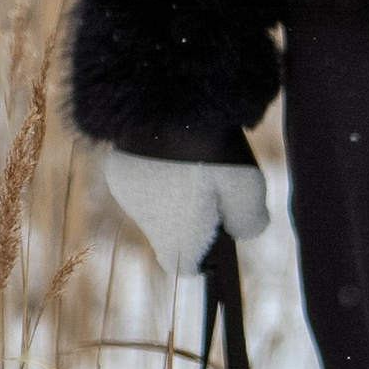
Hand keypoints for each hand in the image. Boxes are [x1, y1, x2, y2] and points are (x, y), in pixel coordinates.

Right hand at [103, 147, 270, 276]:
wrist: (166, 103)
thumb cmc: (213, 151)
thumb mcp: (248, 189)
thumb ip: (250, 221)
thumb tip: (244, 232)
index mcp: (176, 237)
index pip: (187, 265)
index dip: (206, 255)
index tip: (221, 234)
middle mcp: (147, 224)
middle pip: (172, 234)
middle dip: (191, 219)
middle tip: (214, 188)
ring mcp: (128, 196)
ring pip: (156, 208)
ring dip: (173, 195)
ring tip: (195, 162)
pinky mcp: (118, 170)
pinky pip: (143, 183)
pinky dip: (156, 173)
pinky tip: (172, 149)